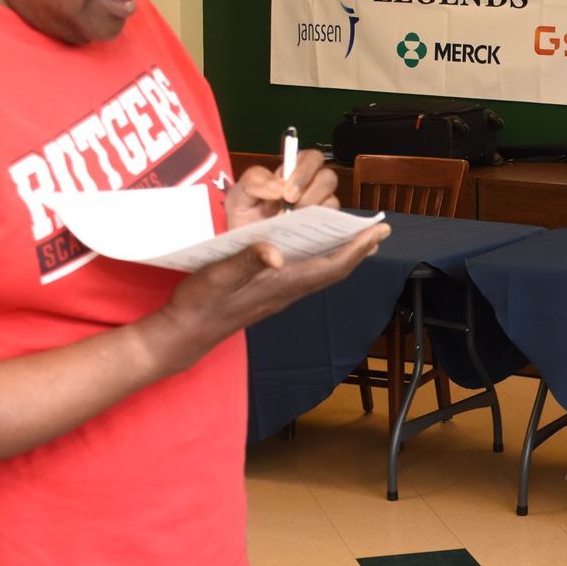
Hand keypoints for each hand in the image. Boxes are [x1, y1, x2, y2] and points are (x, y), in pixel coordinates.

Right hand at [163, 223, 389, 348]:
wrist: (186, 334)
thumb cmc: (200, 304)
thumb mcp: (218, 276)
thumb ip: (246, 261)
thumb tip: (274, 252)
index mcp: (281, 284)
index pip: (330, 266)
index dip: (356, 249)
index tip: (377, 232)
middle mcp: (287, 291)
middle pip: (333, 270)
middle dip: (358, 250)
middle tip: (379, 231)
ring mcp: (280, 294)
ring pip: (322, 272)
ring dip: (343, 255)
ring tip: (358, 238)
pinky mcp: (270, 293)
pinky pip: (307, 274)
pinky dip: (322, 259)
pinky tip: (320, 249)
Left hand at [225, 158, 333, 230]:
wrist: (242, 246)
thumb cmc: (243, 216)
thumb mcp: (239, 194)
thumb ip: (255, 181)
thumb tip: (278, 187)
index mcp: (291, 175)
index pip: (311, 159)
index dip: (305, 170)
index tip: (287, 192)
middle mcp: (309, 190)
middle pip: (328, 177)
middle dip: (312, 189)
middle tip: (292, 205)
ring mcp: (317, 211)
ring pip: (332, 201)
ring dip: (312, 210)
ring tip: (292, 222)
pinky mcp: (321, 231)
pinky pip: (331, 226)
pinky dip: (317, 228)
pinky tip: (300, 234)